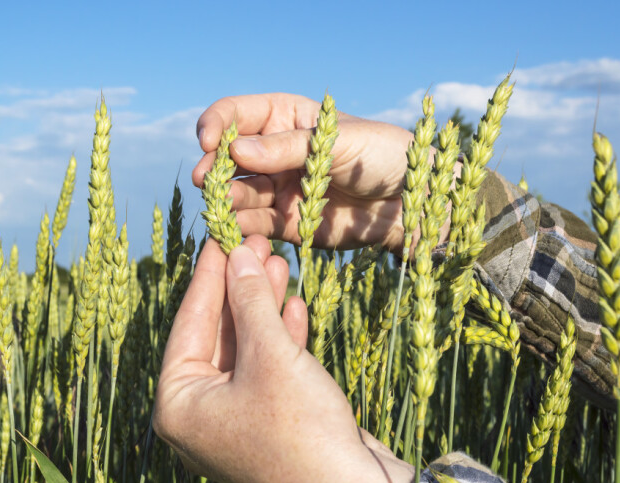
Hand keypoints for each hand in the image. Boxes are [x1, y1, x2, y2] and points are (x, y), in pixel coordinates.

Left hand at [153, 235, 413, 482]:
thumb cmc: (301, 430)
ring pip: (245, 348)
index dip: (208, 276)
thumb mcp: (270, 355)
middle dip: (240, 288)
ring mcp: (235, 420)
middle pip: (217, 334)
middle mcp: (200, 414)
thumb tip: (238, 254)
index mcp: (179, 405)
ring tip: (279, 262)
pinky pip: (267, 368)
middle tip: (256, 243)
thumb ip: (250, 301)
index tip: (219, 236)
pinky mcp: (270, 421)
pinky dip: (281, 337)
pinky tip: (295, 305)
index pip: (188, 324)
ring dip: (263, 306)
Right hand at [192, 93, 420, 251]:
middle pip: (229, 158)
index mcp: (285, 118)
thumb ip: (288, 148)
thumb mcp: (339, 142)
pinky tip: (233, 230)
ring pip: (238, 193)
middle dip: (214, 167)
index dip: (217, 124)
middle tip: (207, 180)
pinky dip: (241, 228)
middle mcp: (273, 153)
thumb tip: (236, 150)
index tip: (208, 140)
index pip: (237, 114)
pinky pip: (255, 225)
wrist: (412, 201)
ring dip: (225, 200)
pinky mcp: (286, 223)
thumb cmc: (383, 154)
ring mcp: (278, 188)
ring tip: (221, 207)